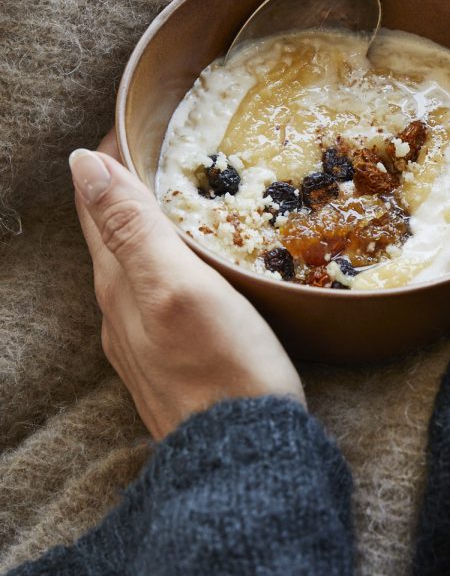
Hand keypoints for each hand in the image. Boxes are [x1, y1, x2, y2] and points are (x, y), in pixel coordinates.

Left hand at [70, 131, 304, 439]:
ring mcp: (141, 338)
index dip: (110, 160)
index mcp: (119, 282)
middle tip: (155, 150)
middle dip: (123, 187)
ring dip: (142, 224)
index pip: (98, 203)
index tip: (133, 122)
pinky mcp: (168, 358)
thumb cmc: (223, 365)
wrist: (240, 453)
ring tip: (170, 197)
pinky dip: (161, 261)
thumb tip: (82, 166)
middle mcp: (120, 309)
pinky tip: (185, 266)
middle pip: (110, 232)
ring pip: (131, 264)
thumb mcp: (178, 286)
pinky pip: (153, 294)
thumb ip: (132, 227)